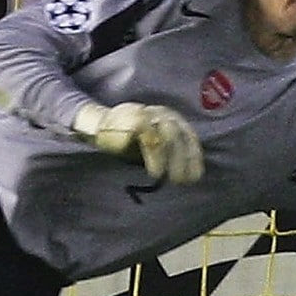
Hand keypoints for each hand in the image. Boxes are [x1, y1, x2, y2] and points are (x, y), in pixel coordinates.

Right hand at [72, 101, 203, 183]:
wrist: (99, 127)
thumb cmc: (129, 140)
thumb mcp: (152, 146)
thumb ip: (168, 153)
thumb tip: (186, 176)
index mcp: (172, 118)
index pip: (189, 137)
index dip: (194, 157)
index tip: (196, 177)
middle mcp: (164, 114)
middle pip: (182, 137)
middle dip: (185, 161)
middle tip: (182, 181)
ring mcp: (151, 115)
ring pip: (170, 139)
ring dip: (174, 162)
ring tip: (170, 179)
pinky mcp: (137, 120)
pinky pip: (152, 141)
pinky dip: (157, 159)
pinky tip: (156, 173)